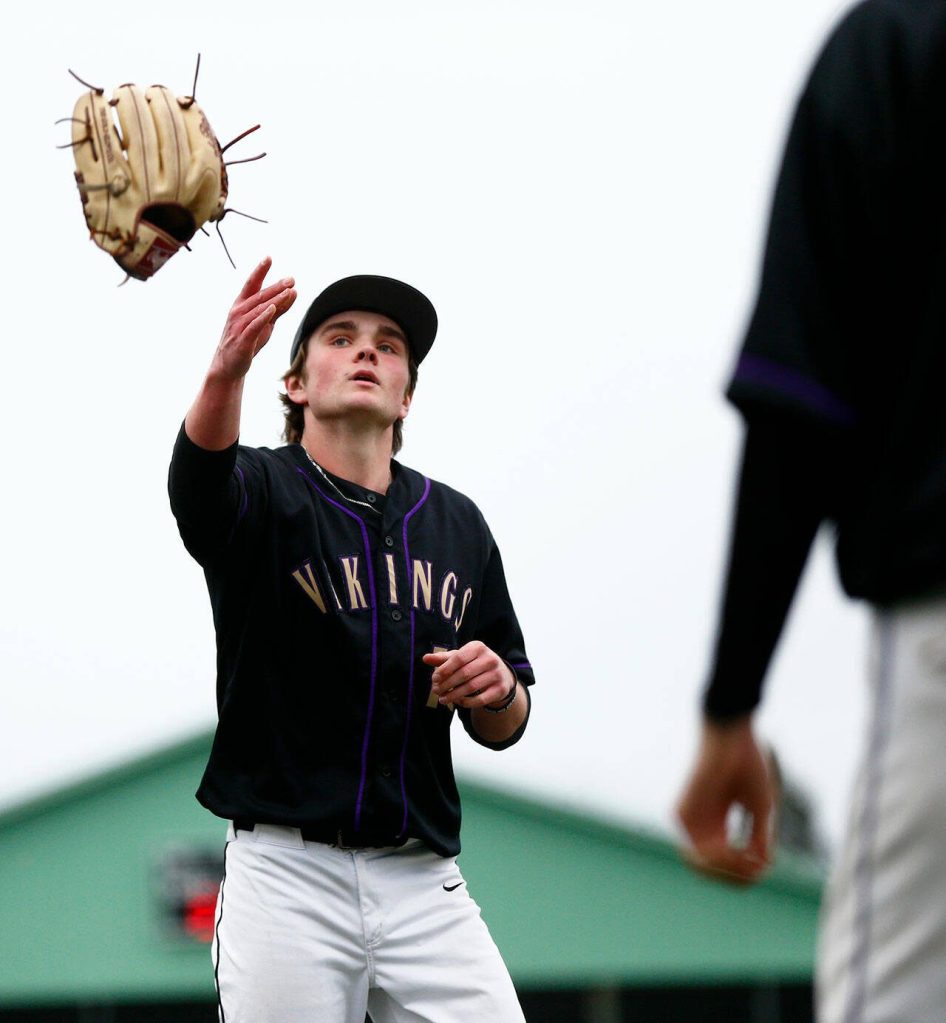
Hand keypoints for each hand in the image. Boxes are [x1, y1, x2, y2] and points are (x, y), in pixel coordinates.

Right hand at [210, 256, 295, 381]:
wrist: (230, 365)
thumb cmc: (249, 341)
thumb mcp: (266, 323)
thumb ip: (279, 309)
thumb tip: (293, 292)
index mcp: (242, 305)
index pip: (251, 285)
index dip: (259, 271)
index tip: (269, 258)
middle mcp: (238, 312)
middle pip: (259, 296)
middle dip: (276, 287)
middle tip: (291, 279)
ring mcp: (239, 325)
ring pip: (259, 309)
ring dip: (275, 299)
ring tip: (289, 291)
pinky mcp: (243, 339)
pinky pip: (254, 325)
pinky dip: (263, 316)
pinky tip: (274, 309)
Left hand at [423, 642, 515, 708]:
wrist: (501, 675)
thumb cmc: (475, 664)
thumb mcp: (461, 657)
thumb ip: (443, 658)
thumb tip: (425, 658)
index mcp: (478, 647)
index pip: (458, 658)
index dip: (444, 669)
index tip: (434, 679)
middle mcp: (490, 659)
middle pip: (464, 674)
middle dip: (447, 684)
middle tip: (436, 691)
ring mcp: (497, 674)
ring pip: (471, 687)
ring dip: (454, 695)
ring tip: (443, 699)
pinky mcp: (501, 689)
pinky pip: (480, 699)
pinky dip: (466, 702)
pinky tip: (457, 702)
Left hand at [675, 716, 776, 885]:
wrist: (731, 735)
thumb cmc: (747, 765)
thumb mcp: (759, 809)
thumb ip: (758, 838)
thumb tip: (761, 867)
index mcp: (717, 823)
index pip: (726, 865)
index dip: (746, 873)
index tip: (765, 867)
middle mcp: (699, 825)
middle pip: (712, 872)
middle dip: (736, 877)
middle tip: (757, 870)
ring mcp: (688, 820)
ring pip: (702, 867)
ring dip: (728, 870)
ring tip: (748, 858)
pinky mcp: (681, 814)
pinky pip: (694, 852)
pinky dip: (717, 857)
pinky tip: (734, 849)